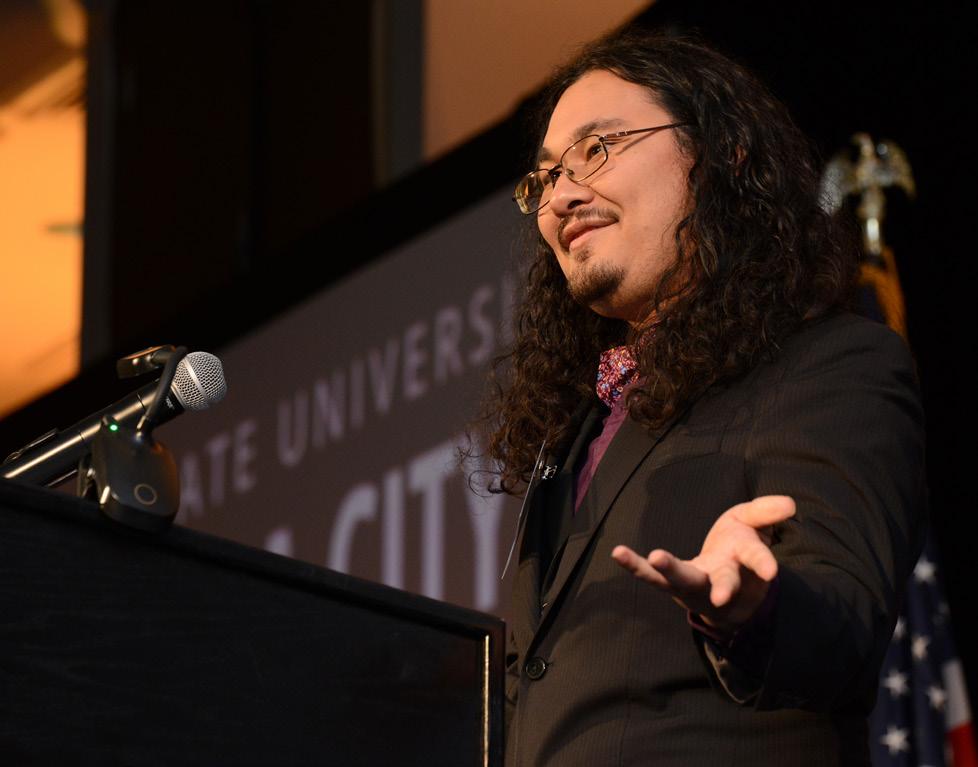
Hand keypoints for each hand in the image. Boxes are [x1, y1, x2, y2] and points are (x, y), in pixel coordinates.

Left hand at [611, 495, 795, 633]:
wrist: (725, 585)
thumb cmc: (739, 550)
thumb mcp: (754, 526)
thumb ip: (767, 513)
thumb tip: (790, 505)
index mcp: (746, 562)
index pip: (757, 561)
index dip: (762, 564)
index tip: (770, 571)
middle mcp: (722, 578)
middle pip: (724, 582)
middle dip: (724, 587)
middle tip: (721, 595)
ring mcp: (696, 584)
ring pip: (684, 581)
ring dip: (670, 571)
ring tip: (656, 558)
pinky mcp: (672, 584)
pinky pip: (651, 577)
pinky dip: (635, 566)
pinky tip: (618, 553)